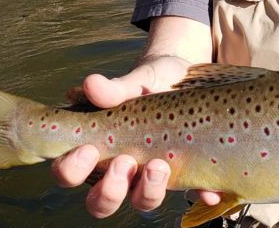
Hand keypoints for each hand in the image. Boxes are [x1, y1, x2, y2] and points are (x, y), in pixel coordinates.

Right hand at [50, 56, 220, 216]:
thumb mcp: (134, 80)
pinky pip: (192, 193)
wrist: (185, 77)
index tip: (89, 149)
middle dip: (110, 190)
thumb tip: (91, 83)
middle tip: (124, 161)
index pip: (69, 173)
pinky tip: (209, 191)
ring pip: (143, 201)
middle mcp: (121, 171)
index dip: (71, 170)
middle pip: (102, 202)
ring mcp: (152, 176)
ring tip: (159, 165)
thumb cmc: (149, 81)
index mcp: (97, 150)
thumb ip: (115, 88)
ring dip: (149, 191)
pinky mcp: (185, 175)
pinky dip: (201, 195)